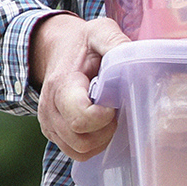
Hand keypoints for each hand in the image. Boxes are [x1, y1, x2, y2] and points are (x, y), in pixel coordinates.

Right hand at [31, 12, 130, 159]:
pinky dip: (93, 145)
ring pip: (79, 151)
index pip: (80, 118)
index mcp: (62, 86)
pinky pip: (75, 153)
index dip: (103, 116)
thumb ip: (115, 42)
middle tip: (115, 110)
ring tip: (109, 117)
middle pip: (82, 140)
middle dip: (106, 129)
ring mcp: (49, 124)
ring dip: (101, 140)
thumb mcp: (99, 32)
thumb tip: (136, 57)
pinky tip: (101, 126)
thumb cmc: (82, 44)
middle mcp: (50, 109)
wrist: (57, 49)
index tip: (114, 102)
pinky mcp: (54, 133)